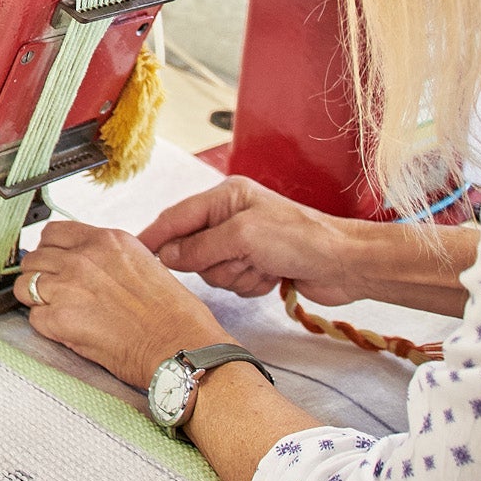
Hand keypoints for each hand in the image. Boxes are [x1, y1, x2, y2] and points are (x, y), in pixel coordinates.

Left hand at [15, 219, 226, 390]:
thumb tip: (85, 262)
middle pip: (35, 257)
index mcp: (106, 240)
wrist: (181, 348)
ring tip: (58, 312)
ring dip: (37, 299)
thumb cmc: (173, 315)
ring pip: (25, 285)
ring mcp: (67, 286)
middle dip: (41, 275)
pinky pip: (34, 318)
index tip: (55, 263)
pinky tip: (67, 331)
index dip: (51, 250)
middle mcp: (82, 257)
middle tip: (55, 292)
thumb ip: (107, 257)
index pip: (53, 232)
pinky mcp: (60, 319)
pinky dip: (45, 326)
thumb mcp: (143, 263)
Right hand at [137, 175, 354, 304]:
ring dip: (236, 274)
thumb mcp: (244, 236)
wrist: (346, 264)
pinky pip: (233, 283)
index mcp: (226, 197)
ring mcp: (244, 243)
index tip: (134, 252)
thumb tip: (167, 256)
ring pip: (212, 270)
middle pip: (193, 249)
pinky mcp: (257, 265)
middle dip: (214, 261)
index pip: (177, 217)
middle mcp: (231, 217)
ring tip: (262, 267)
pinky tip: (271, 276)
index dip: (155, 235)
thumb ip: (200, 246)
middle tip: (240, 259)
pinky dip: (250, 284)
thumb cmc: (301, 238)